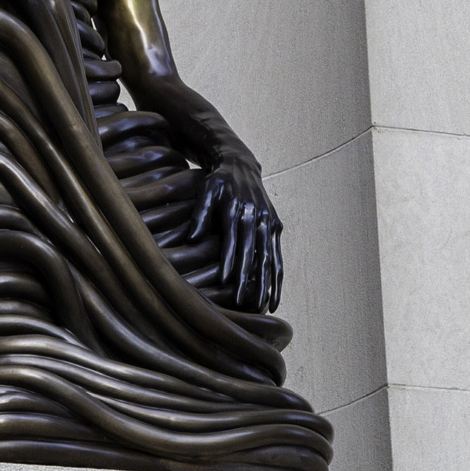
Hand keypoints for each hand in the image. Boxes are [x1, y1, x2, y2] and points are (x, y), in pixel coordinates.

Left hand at [187, 151, 282, 312]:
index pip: (234, 240)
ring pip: (269, 257)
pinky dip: (277, 277)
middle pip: (253, 253)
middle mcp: (257, 216)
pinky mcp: (276, 226)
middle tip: (243, 302)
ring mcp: (270, 222)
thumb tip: (191, 238)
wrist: (241, 164)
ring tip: (265, 306)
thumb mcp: (206, 189)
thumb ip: (200, 213)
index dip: (230, 261)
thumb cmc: (218, 180)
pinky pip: (277, 256)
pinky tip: (275, 298)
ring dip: (268, 283)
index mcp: (238, 208)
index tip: (226, 283)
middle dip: (248, 278)